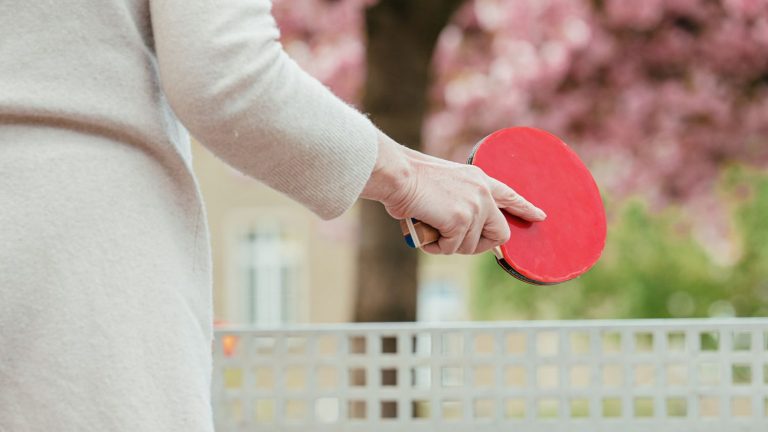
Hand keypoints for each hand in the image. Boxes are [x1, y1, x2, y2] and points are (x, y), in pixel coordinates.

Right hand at [361, 131, 545, 254]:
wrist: (398, 175)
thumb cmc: (409, 179)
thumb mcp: (444, 185)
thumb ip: (458, 202)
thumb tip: (456, 228)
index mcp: (479, 179)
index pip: (510, 195)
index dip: (525, 208)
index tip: (540, 216)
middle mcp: (483, 193)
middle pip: (500, 234)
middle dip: (480, 245)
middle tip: (455, 242)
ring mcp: (475, 207)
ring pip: (471, 246)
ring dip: (449, 245)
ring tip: (430, 228)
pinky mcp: (461, 221)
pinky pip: (452, 249)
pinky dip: (436, 246)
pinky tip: (426, 231)